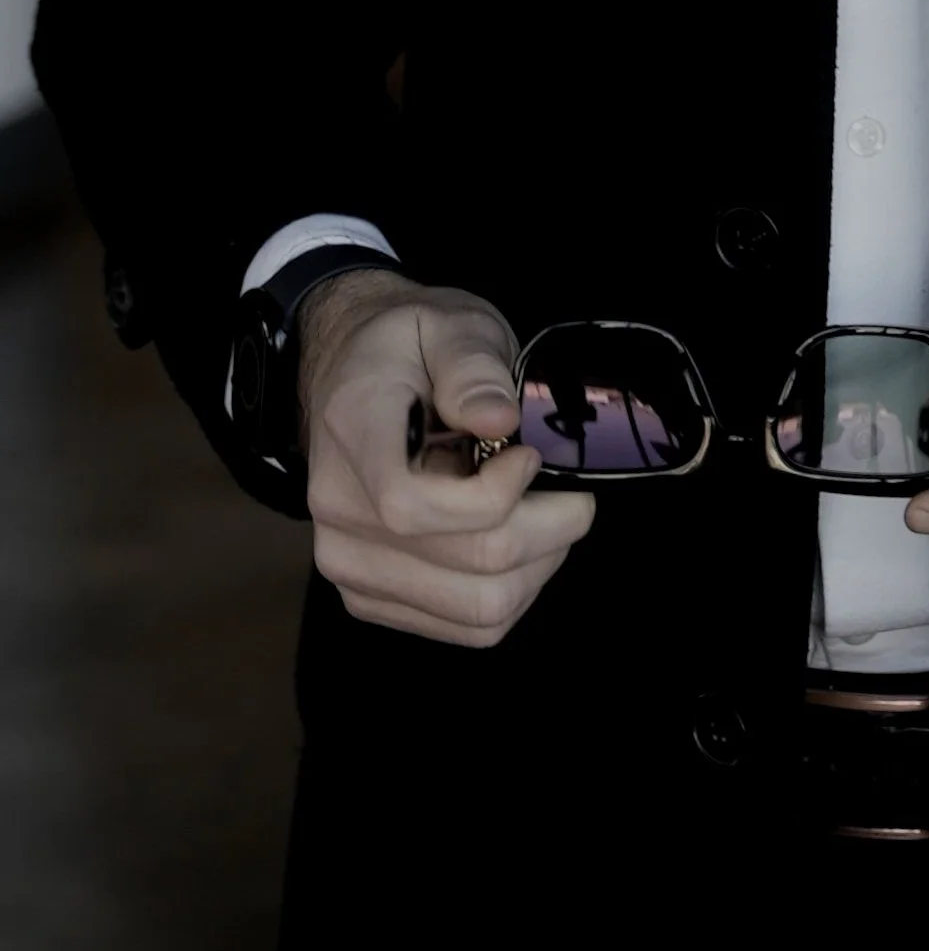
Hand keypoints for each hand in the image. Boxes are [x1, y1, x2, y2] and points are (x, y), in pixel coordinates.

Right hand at [299, 269, 595, 647]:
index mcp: (351, 434)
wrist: (352, 371)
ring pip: (478, 609)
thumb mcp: (448, 324)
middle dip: (547, 528)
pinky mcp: (373, 596)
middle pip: (468, 565)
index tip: (528, 456)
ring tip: (546, 510)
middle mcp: (339, 512)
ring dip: (538, 564)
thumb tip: (500, 419)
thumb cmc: (409, 346)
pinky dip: (514, 590)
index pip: (411, 507)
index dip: (492, 496)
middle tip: (568, 487)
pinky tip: (519, 538)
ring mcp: (350, 564)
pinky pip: (467, 626)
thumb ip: (471, 365)